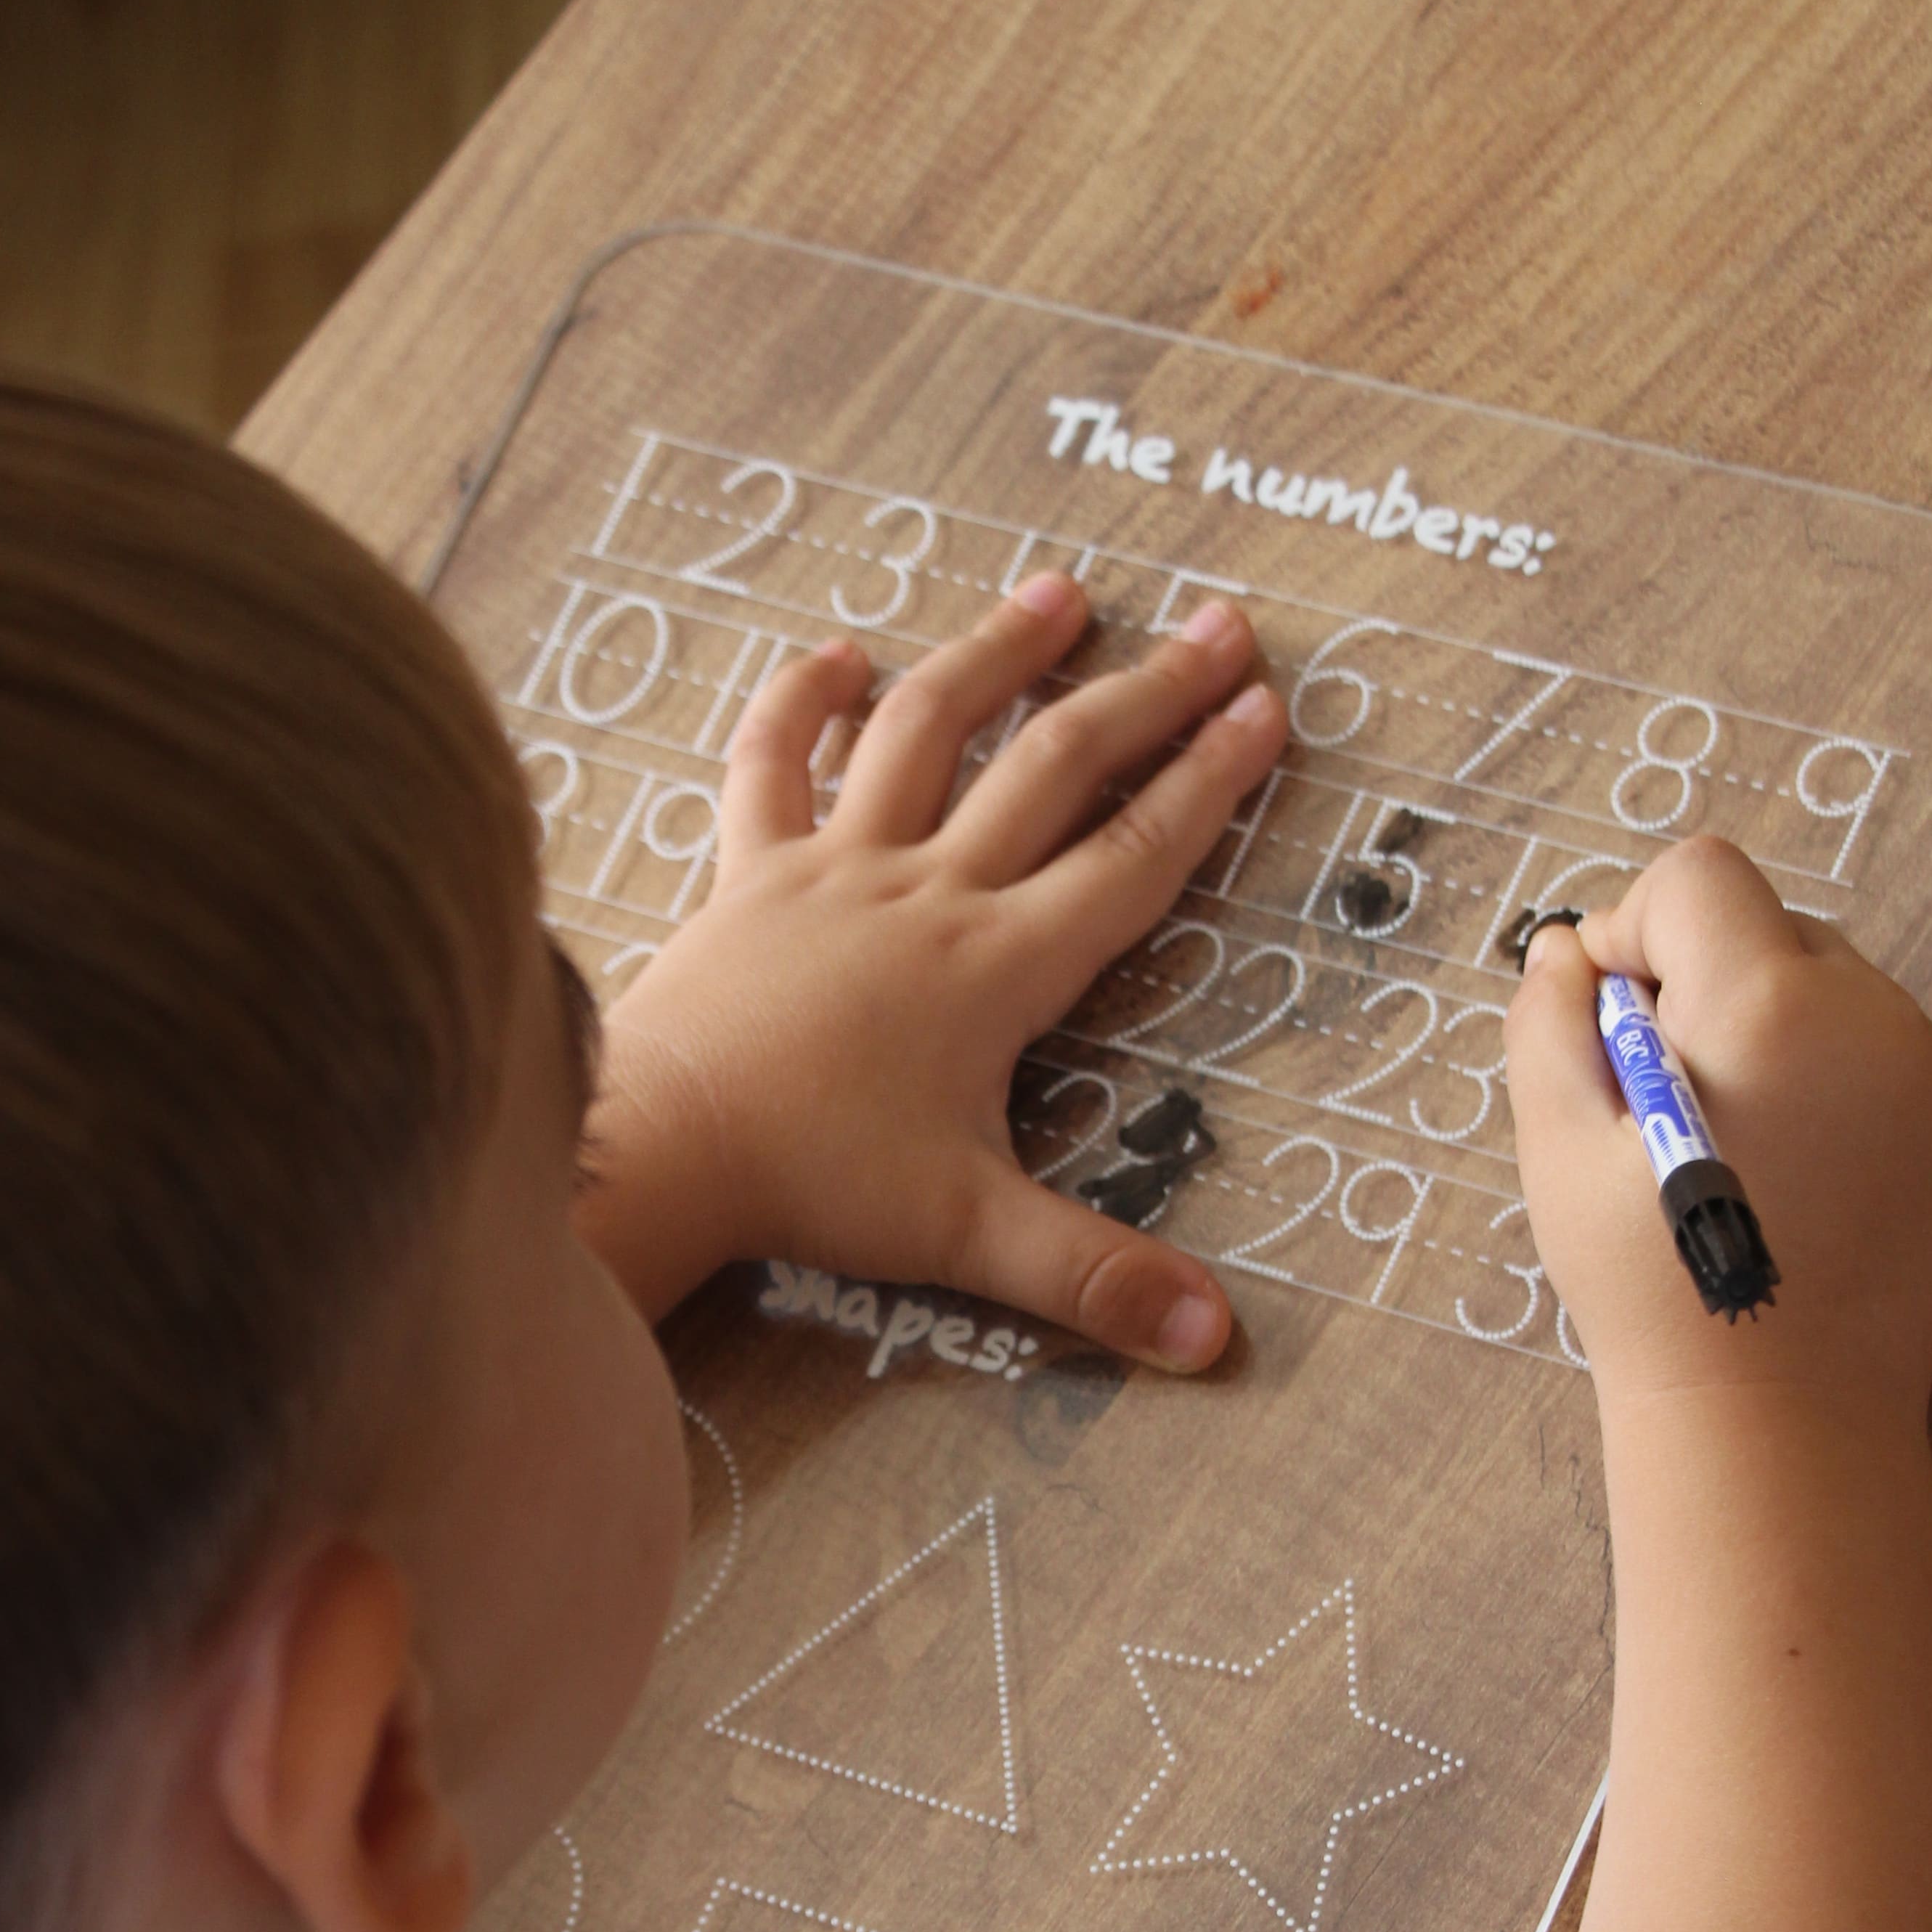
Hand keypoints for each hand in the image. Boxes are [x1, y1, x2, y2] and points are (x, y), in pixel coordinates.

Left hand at [571, 571, 1286, 1368]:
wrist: (664, 1146)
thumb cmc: (812, 1185)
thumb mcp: (972, 1238)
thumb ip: (1096, 1278)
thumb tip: (1213, 1340)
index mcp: (997, 969)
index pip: (1132, 860)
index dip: (1209, 785)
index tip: (1266, 709)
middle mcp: (927, 893)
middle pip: (1055, 768)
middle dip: (1146, 693)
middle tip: (1216, 625)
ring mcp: (832, 870)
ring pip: (928, 732)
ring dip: (996, 655)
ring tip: (1058, 592)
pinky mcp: (746, 872)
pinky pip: (773, 762)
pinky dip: (803, 700)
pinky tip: (840, 652)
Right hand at [1507, 839, 1931, 1423]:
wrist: (1781, 1423)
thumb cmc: (1655, 1293)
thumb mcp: (1558, 1152)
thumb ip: (1549, 1025)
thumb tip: (1566, 951)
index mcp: (1768, 1003)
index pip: (1698, 877)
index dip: (1632, 930)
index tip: (1605, 1021)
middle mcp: (1868, 1014)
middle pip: (1764, 924)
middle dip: (1695, 982)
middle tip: (1653, 1103)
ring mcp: (1924, 1066)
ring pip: (1819, 983)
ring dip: (1755, 1027)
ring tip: (1719, 1145)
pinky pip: (1866, 1047)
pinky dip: (1811, 1075)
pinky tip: (1777, 1170)